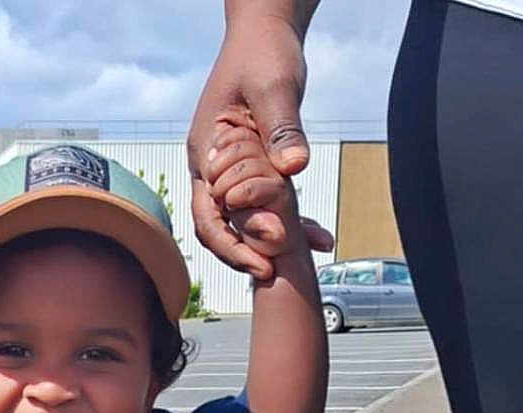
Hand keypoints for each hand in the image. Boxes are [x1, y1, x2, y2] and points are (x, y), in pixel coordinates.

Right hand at [187, 15, 331, 275]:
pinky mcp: (249, 165)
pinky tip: (316, 233)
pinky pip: (263, 200)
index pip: (210, 215)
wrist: (265, 29)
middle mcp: (211, 167)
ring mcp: (228, 168)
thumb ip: (282, 131)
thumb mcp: (276, 87)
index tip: (264, 262)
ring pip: (242, 218)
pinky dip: (286, 217)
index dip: (234, 244)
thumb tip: (294, 171)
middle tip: (276, 273)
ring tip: (304, 259)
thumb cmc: (264, 52)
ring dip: (269, 240)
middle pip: (219, 226)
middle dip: (246, 251)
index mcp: (206, 153)